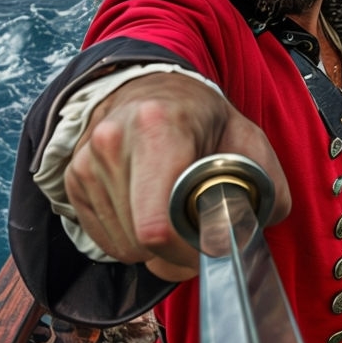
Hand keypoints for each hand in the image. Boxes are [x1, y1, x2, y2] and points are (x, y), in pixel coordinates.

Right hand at [63, 72, 290, 280]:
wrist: (152, 90)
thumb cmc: (203, 117)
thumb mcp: (248, 139)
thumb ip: (267, 186)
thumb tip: (251, 237)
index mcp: (158, 127)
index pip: (158, 224)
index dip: (188, 252)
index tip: (210, 245)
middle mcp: (112, 141)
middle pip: (143, 242)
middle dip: (176, 252)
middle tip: (199, 230)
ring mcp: (86, 161)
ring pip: (124, 247)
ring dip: (154, 247)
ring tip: (173, 211)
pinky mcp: (74, 179)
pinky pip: (105, 240)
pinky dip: (131, 239)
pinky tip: (148, 210)